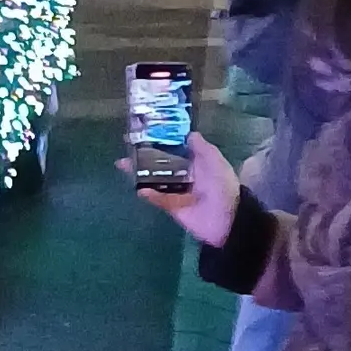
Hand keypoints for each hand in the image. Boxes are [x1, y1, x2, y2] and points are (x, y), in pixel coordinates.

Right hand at [122, 132, 240, 245]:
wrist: (228, 220)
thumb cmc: (223, 186)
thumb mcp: (216, 161)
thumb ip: (201, 147)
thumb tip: (187, 132)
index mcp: (193, 161)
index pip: (172, 147)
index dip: (158, 138)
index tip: (142, 130)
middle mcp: (182, 173)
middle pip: (158, 160)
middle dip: (142, 153)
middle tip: (126, 144)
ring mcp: (176, 190)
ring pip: (153, 177)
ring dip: (138, 171)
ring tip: (123, 163)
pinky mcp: (172, 206)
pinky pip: (158, 198)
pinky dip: (149, 193)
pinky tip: (139, 188)